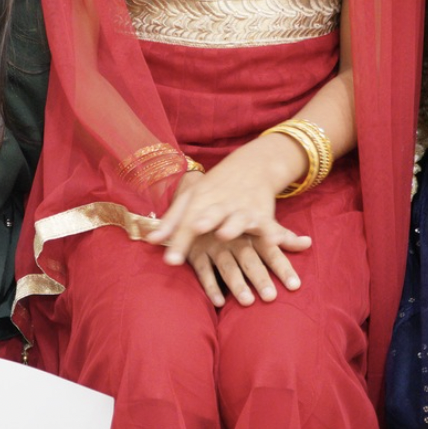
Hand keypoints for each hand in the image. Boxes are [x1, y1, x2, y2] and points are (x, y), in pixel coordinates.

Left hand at [147, 134, 308, 262]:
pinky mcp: (263, 214)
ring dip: (233, 225)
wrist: (251, 166)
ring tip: (226, 232)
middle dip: (204, 221)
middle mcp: (221, 205)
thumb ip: (171, 222)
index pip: (185, 223)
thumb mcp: (190, 200)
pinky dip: (274, 233)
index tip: (170, 261)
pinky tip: (277, 241)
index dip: (178, 241)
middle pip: (210, 214)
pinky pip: (269, 226)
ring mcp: (242, 209)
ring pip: (238, 219)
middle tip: (196, 227)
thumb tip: (150, 240)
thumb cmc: (213, 189)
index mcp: (200, 201)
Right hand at [180, 224, 313, 305]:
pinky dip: (211, 286)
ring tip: (248, 301)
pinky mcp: (197, 253)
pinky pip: (203, 271)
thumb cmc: (236, 221)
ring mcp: (214, 246)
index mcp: (252, 233)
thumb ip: (284, 236)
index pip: (271, 252)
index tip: (295, 286)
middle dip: (260, 278)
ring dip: (237, 284)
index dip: (283, 268)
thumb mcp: (259, 223)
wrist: (201, 205)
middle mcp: (235, 239)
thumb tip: (309, 242)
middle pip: (250, 260)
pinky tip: (220, 302)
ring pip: (227, 266)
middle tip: (271, 297)